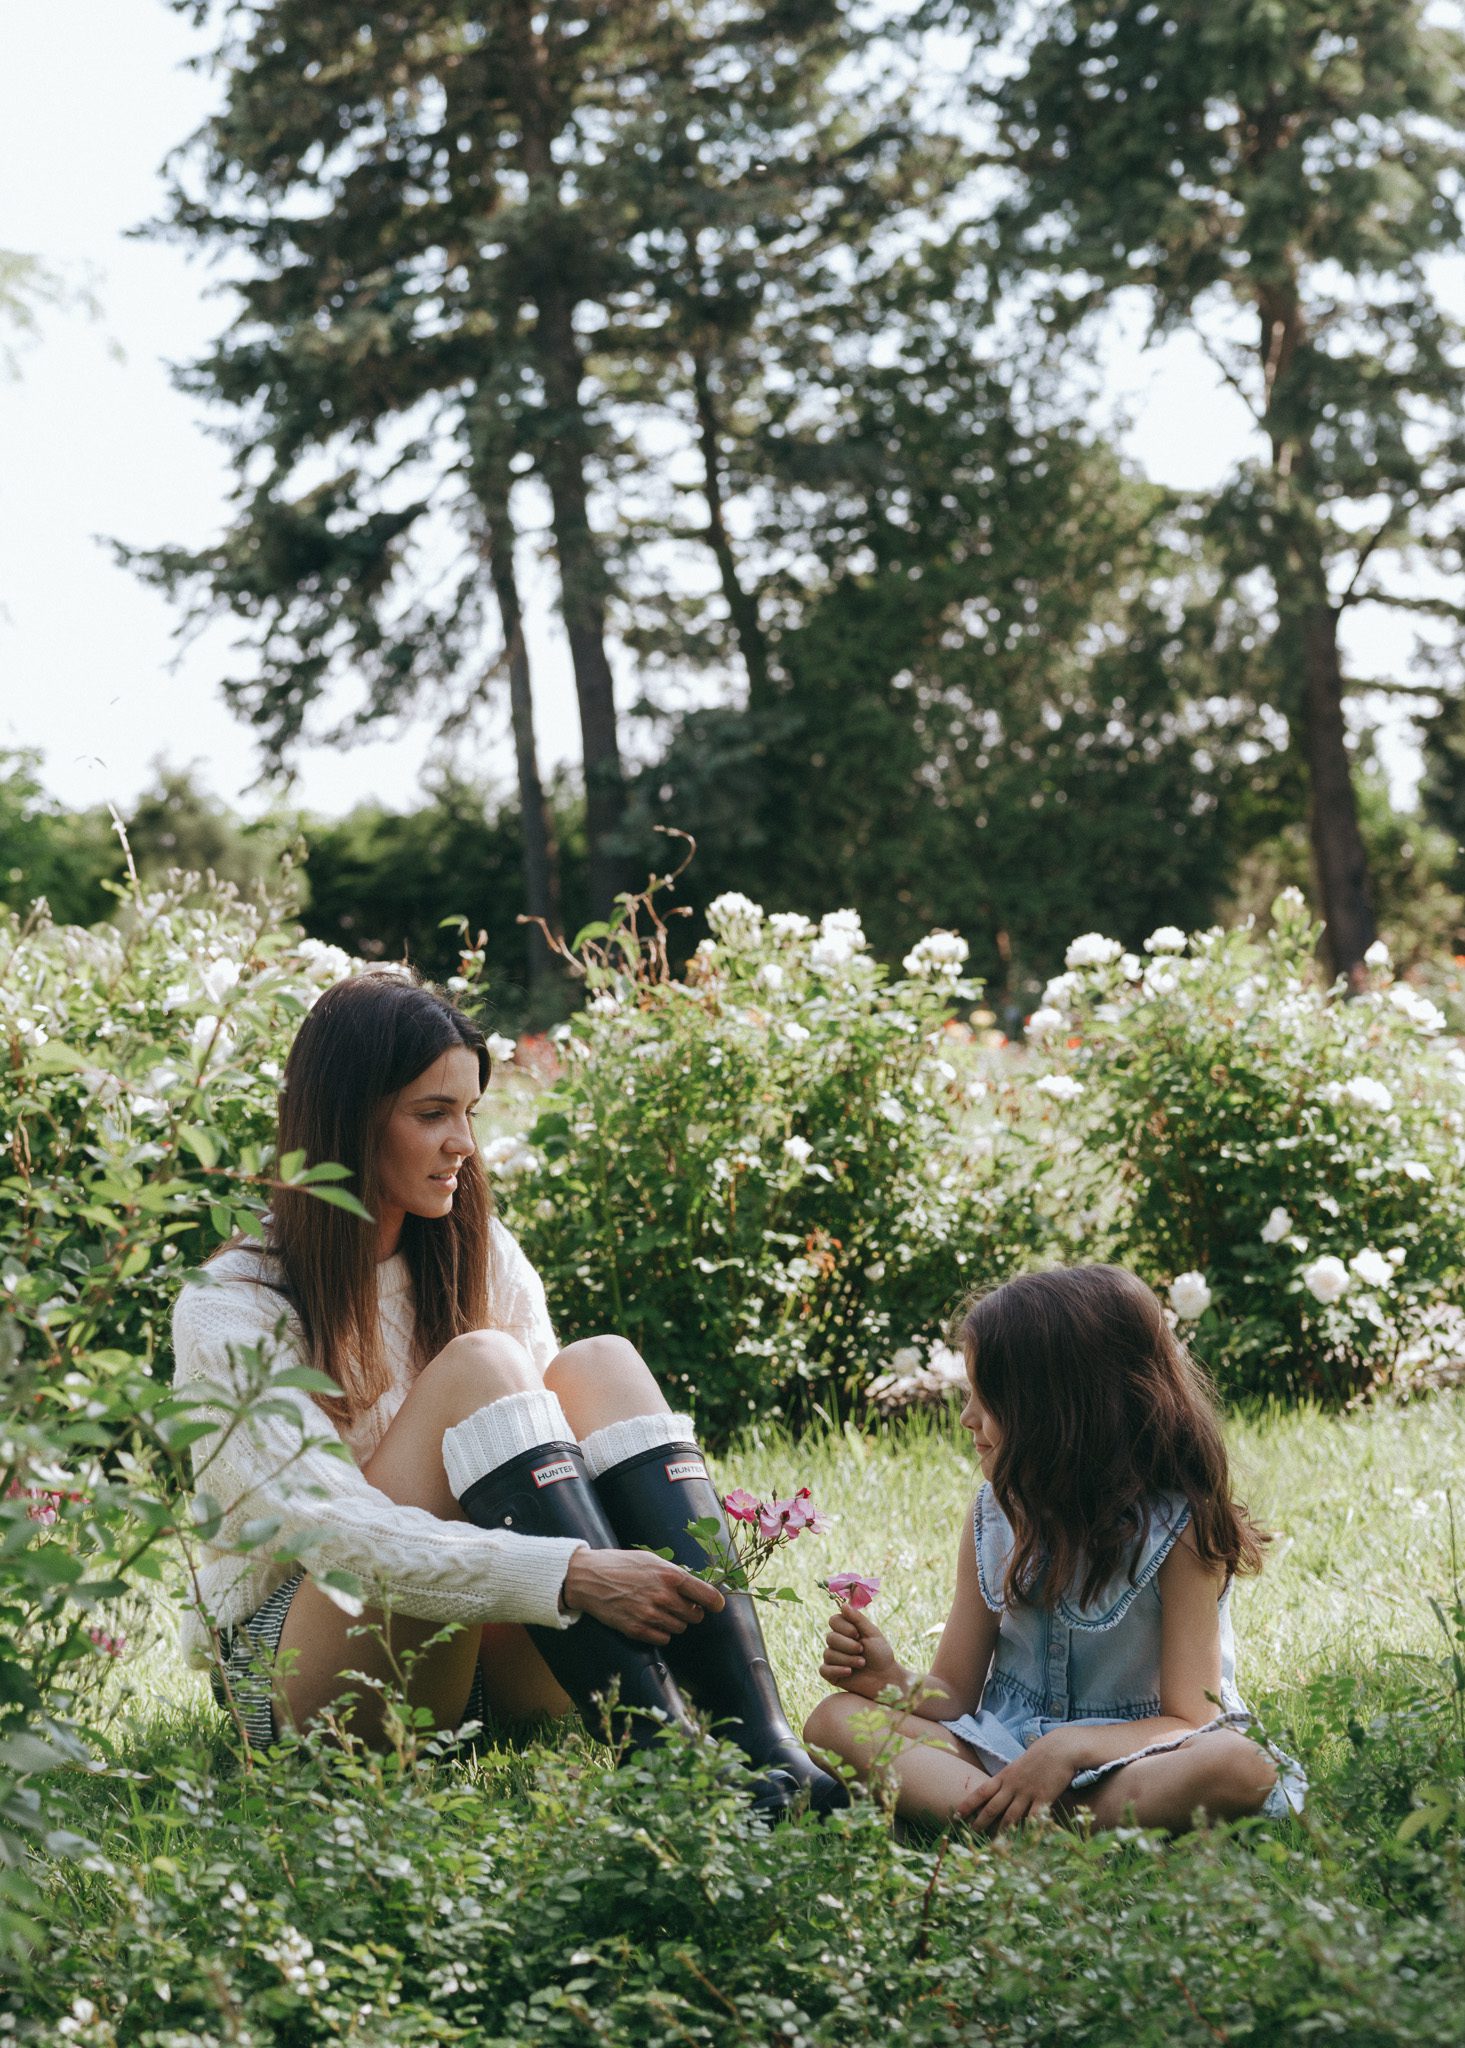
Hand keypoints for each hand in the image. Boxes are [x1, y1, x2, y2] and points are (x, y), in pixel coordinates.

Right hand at [562, 1548, 724, 1644]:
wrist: (588, 1578)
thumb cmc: (621, 1565)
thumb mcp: (651, 1560)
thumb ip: (674, 1575)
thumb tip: (696, 1589)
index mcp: (670, 1575)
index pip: (706, 1596)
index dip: (715, 1603)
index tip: (717, 1606)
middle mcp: (663, 1596)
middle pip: (694, 1616)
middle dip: (691, 1611)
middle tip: (680, 1605)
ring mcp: (650, 1615)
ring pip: (680, 1628)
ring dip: (675, 1621)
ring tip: (658, 1609)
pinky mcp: (637, 1630)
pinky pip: (663, 1638)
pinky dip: (661, 1632)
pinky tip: (650, 1620)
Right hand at [819, 1601, 899, 1698]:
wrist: (886, 1678)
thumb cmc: (881, 1654)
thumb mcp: (872, 1633)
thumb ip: (858, 1619)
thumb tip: (843, 1605)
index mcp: (845, 1630)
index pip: (833, 1620)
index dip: (844, 1627)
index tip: (858, 1634)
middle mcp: (837, 1643)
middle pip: (830, 1637)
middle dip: (848, 1645)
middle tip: (862, 1650)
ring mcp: (833, 1659)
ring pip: (828, 1654)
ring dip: (848, 1659)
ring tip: (862, 1663)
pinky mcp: (832, 1675)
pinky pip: (824, 1670)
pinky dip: (837, 1670)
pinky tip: (849, 1672)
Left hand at [957, 1731, 1078, 1833]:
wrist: (1058, 1748)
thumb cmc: (1038, 1757)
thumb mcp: (1018, 1766)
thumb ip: (1008, 1780)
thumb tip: (998, 1793)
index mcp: (1004, 1776)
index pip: (981, 1791)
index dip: (969, 1804)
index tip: (956, 1814)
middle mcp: (1012, 1785)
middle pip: (993, 1807)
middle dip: (981, 1822)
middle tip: (971, 1834)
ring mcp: (1027, 1792)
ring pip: (1010, 1816)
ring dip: (1001, 1831)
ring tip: (993, 1845)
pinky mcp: (1043, 1799)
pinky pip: (1033, 1818)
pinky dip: (1027, 1830)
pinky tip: (1021, 1842)